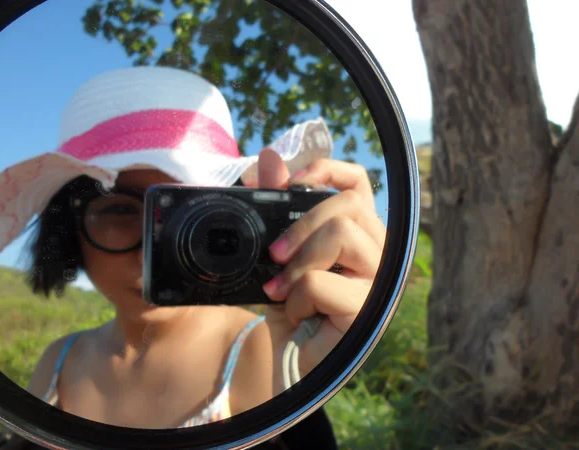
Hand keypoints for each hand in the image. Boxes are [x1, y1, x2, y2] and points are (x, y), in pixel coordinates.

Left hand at [254, 148, 385, 392]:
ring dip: (300, 262)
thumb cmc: (287, 307)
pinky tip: (298, 316)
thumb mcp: (276, 253)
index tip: (292, 184)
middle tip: (275, 255)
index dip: (327, 171)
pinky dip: (296, 298)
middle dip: (301, 225)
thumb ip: (275, 208)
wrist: (282, 362)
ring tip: (283, 289)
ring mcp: (378, 281)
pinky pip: (321, 282)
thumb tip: (268, 157)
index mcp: (356, 234)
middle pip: (349, 204)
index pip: (357, 183)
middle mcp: (377, 252)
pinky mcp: (368, 311)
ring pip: (341, 233)